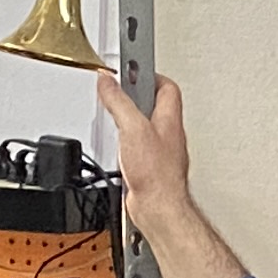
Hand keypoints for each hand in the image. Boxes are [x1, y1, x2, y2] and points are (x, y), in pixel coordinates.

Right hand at [94, 71, 196, 221]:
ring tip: (116, 114)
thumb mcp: (132, 127)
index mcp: (169, 118)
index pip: (166, 86)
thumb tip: (108, 80)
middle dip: (137, 94)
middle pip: (155, 104)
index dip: (149, 73)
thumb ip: (118, 101)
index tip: (132, 68)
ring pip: (146, 126)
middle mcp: (168, 134)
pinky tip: (118, 146)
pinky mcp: (150, 168)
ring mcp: (160, 151)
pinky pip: (138, 147)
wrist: (159, 209)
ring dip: (130, 119)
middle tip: (121, 88)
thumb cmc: (157, 175)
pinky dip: (126, 142)